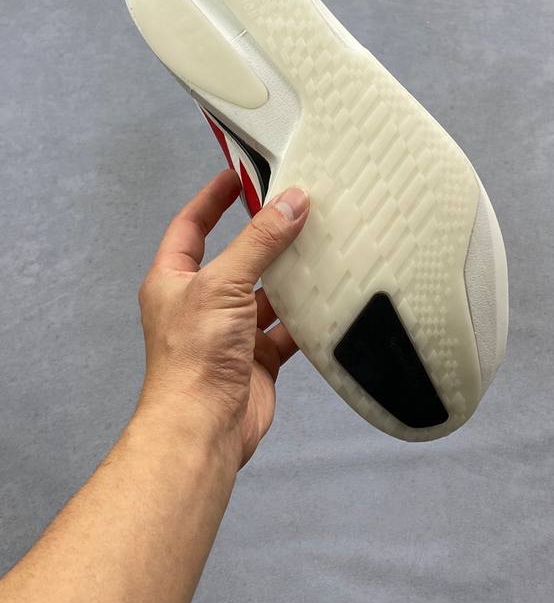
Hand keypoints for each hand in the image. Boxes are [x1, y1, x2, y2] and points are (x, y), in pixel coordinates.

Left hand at [136, 169, 309, 467]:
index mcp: (175, 280)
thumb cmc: (195, 356)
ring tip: (321, 245)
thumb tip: (290, 201)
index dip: (212, 199)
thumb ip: (259, 242)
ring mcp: (230, 330)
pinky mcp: (256, 356)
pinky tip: (329, 297)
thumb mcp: (223, 284)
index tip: (238, 174)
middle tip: (295, 208)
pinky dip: (306, 314)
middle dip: (264, 236)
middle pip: (236, 257)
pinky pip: (286, 327)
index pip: (191, 226)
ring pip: (265, 292)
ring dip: (289, 274)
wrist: (203, 428)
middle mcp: (201, 302)